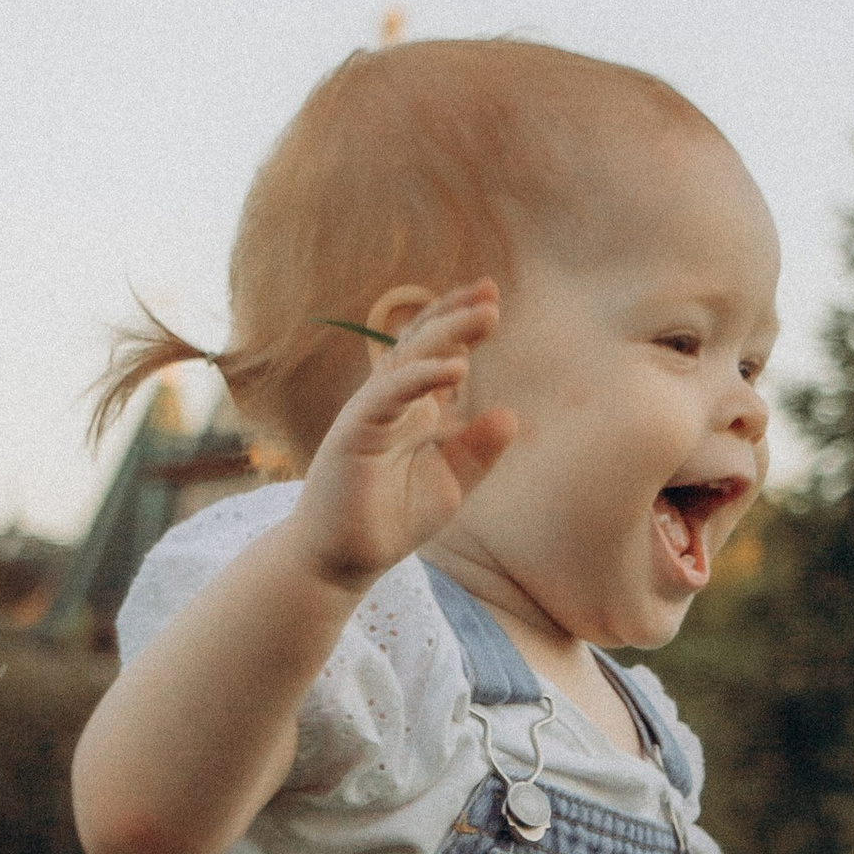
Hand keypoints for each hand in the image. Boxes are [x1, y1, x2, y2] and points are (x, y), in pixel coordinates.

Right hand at [291, 282, 516, 588]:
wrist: (342, 561)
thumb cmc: (389, 523)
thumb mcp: (449, 484)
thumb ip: (476, 451)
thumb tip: (510, 415)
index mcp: (412, 410)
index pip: (436, 354)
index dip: (461, 325)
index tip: (492, 301)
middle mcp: (390, 403)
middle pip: (421, 344)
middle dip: (455, 315)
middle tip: (490, 292)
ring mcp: (370, 414)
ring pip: (406, 361)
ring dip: (446, 335)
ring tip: (485, 317)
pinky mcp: (354, 433)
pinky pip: (387, 395)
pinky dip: (419, 378)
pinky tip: (456, 369)